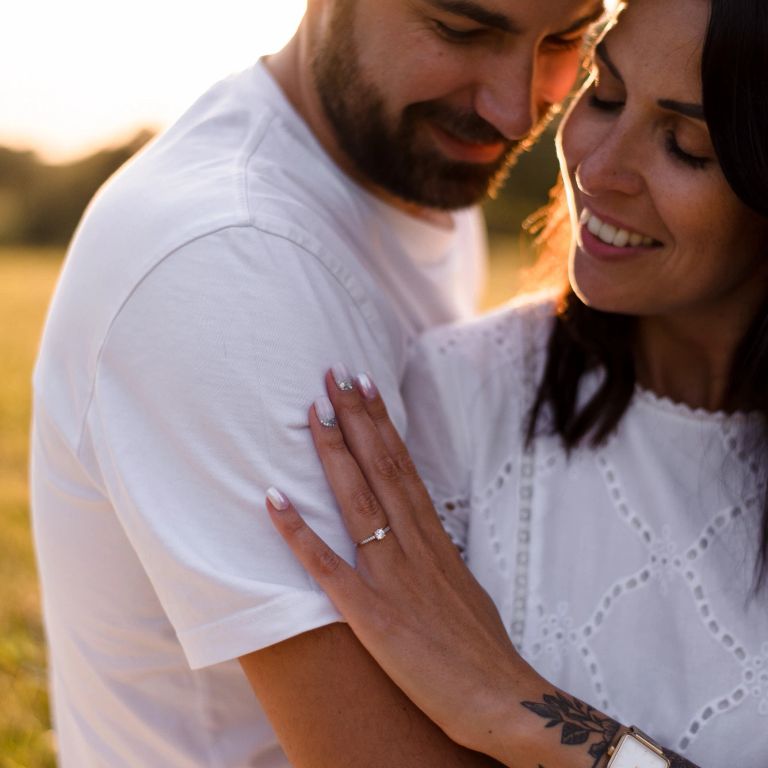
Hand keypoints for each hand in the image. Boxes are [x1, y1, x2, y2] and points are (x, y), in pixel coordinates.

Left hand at [265, 367, 535, 758]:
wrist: (503, 702)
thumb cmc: (483, 650)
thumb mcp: (464, 588)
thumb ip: (439, 558)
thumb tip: (425, 538)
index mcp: (434, 539)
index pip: (404, 466)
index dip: (382, 424)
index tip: (365, 386)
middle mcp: (414, 545)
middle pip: (382, 468)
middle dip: (356, 417)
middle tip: (335, 372)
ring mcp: (392, 576)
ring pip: (358, 500)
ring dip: (333, 453)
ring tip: (312, 411)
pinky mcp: (372, 614)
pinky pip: (327, 566)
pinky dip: (298, 531)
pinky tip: (273, 499)